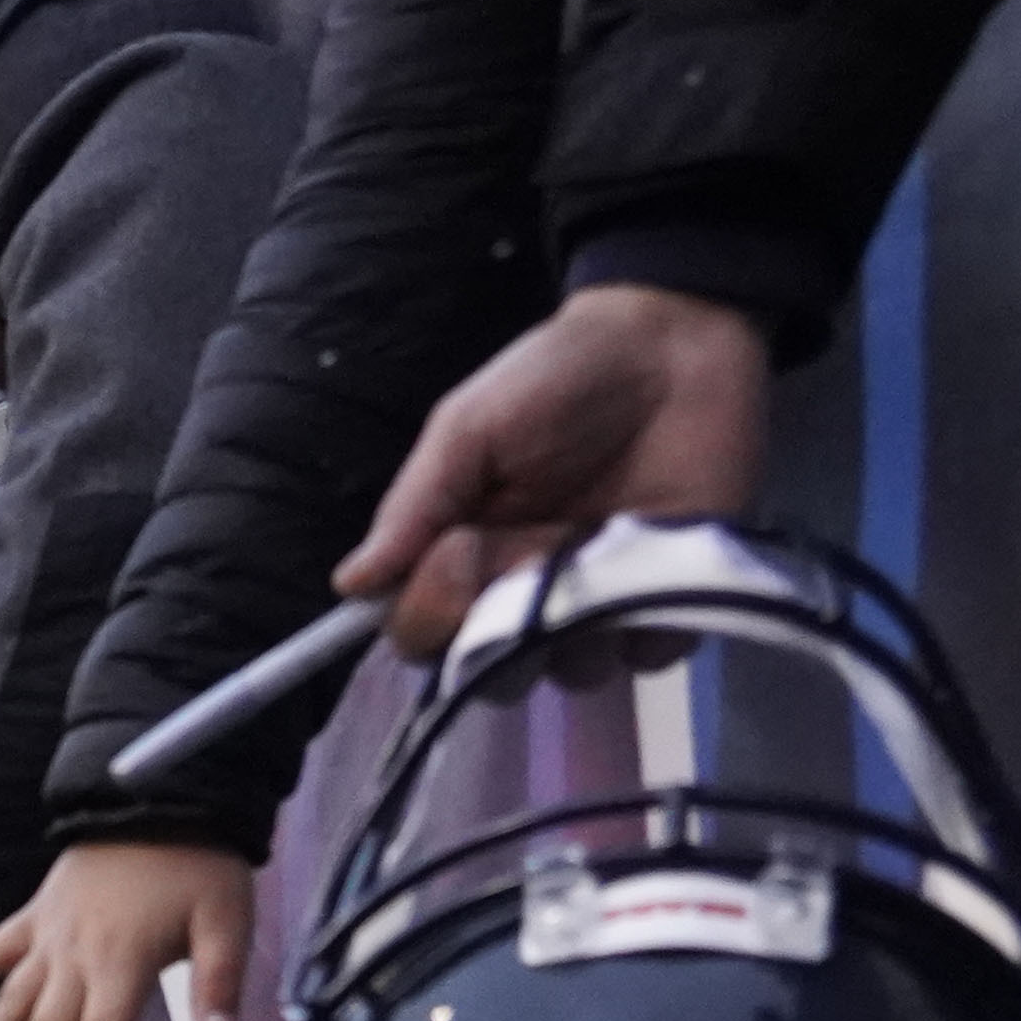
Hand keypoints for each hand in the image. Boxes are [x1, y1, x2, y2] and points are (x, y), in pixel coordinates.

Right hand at [337, 284, 771, 657]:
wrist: (672, 344)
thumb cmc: (557, 378)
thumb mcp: (468, 428)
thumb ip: (415, 506)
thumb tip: (349, 585)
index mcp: (462, 559)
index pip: (420, 632)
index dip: (430, 613)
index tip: (457, 551)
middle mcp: (523, 597)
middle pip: (489, 674)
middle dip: (503, 630)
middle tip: (535, 552)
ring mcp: (597, 606)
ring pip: (570, 675)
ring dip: (579, 626)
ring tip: (601, 545)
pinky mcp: (668, 604)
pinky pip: (650, 656)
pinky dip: (651, 620)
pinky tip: (653, 557)